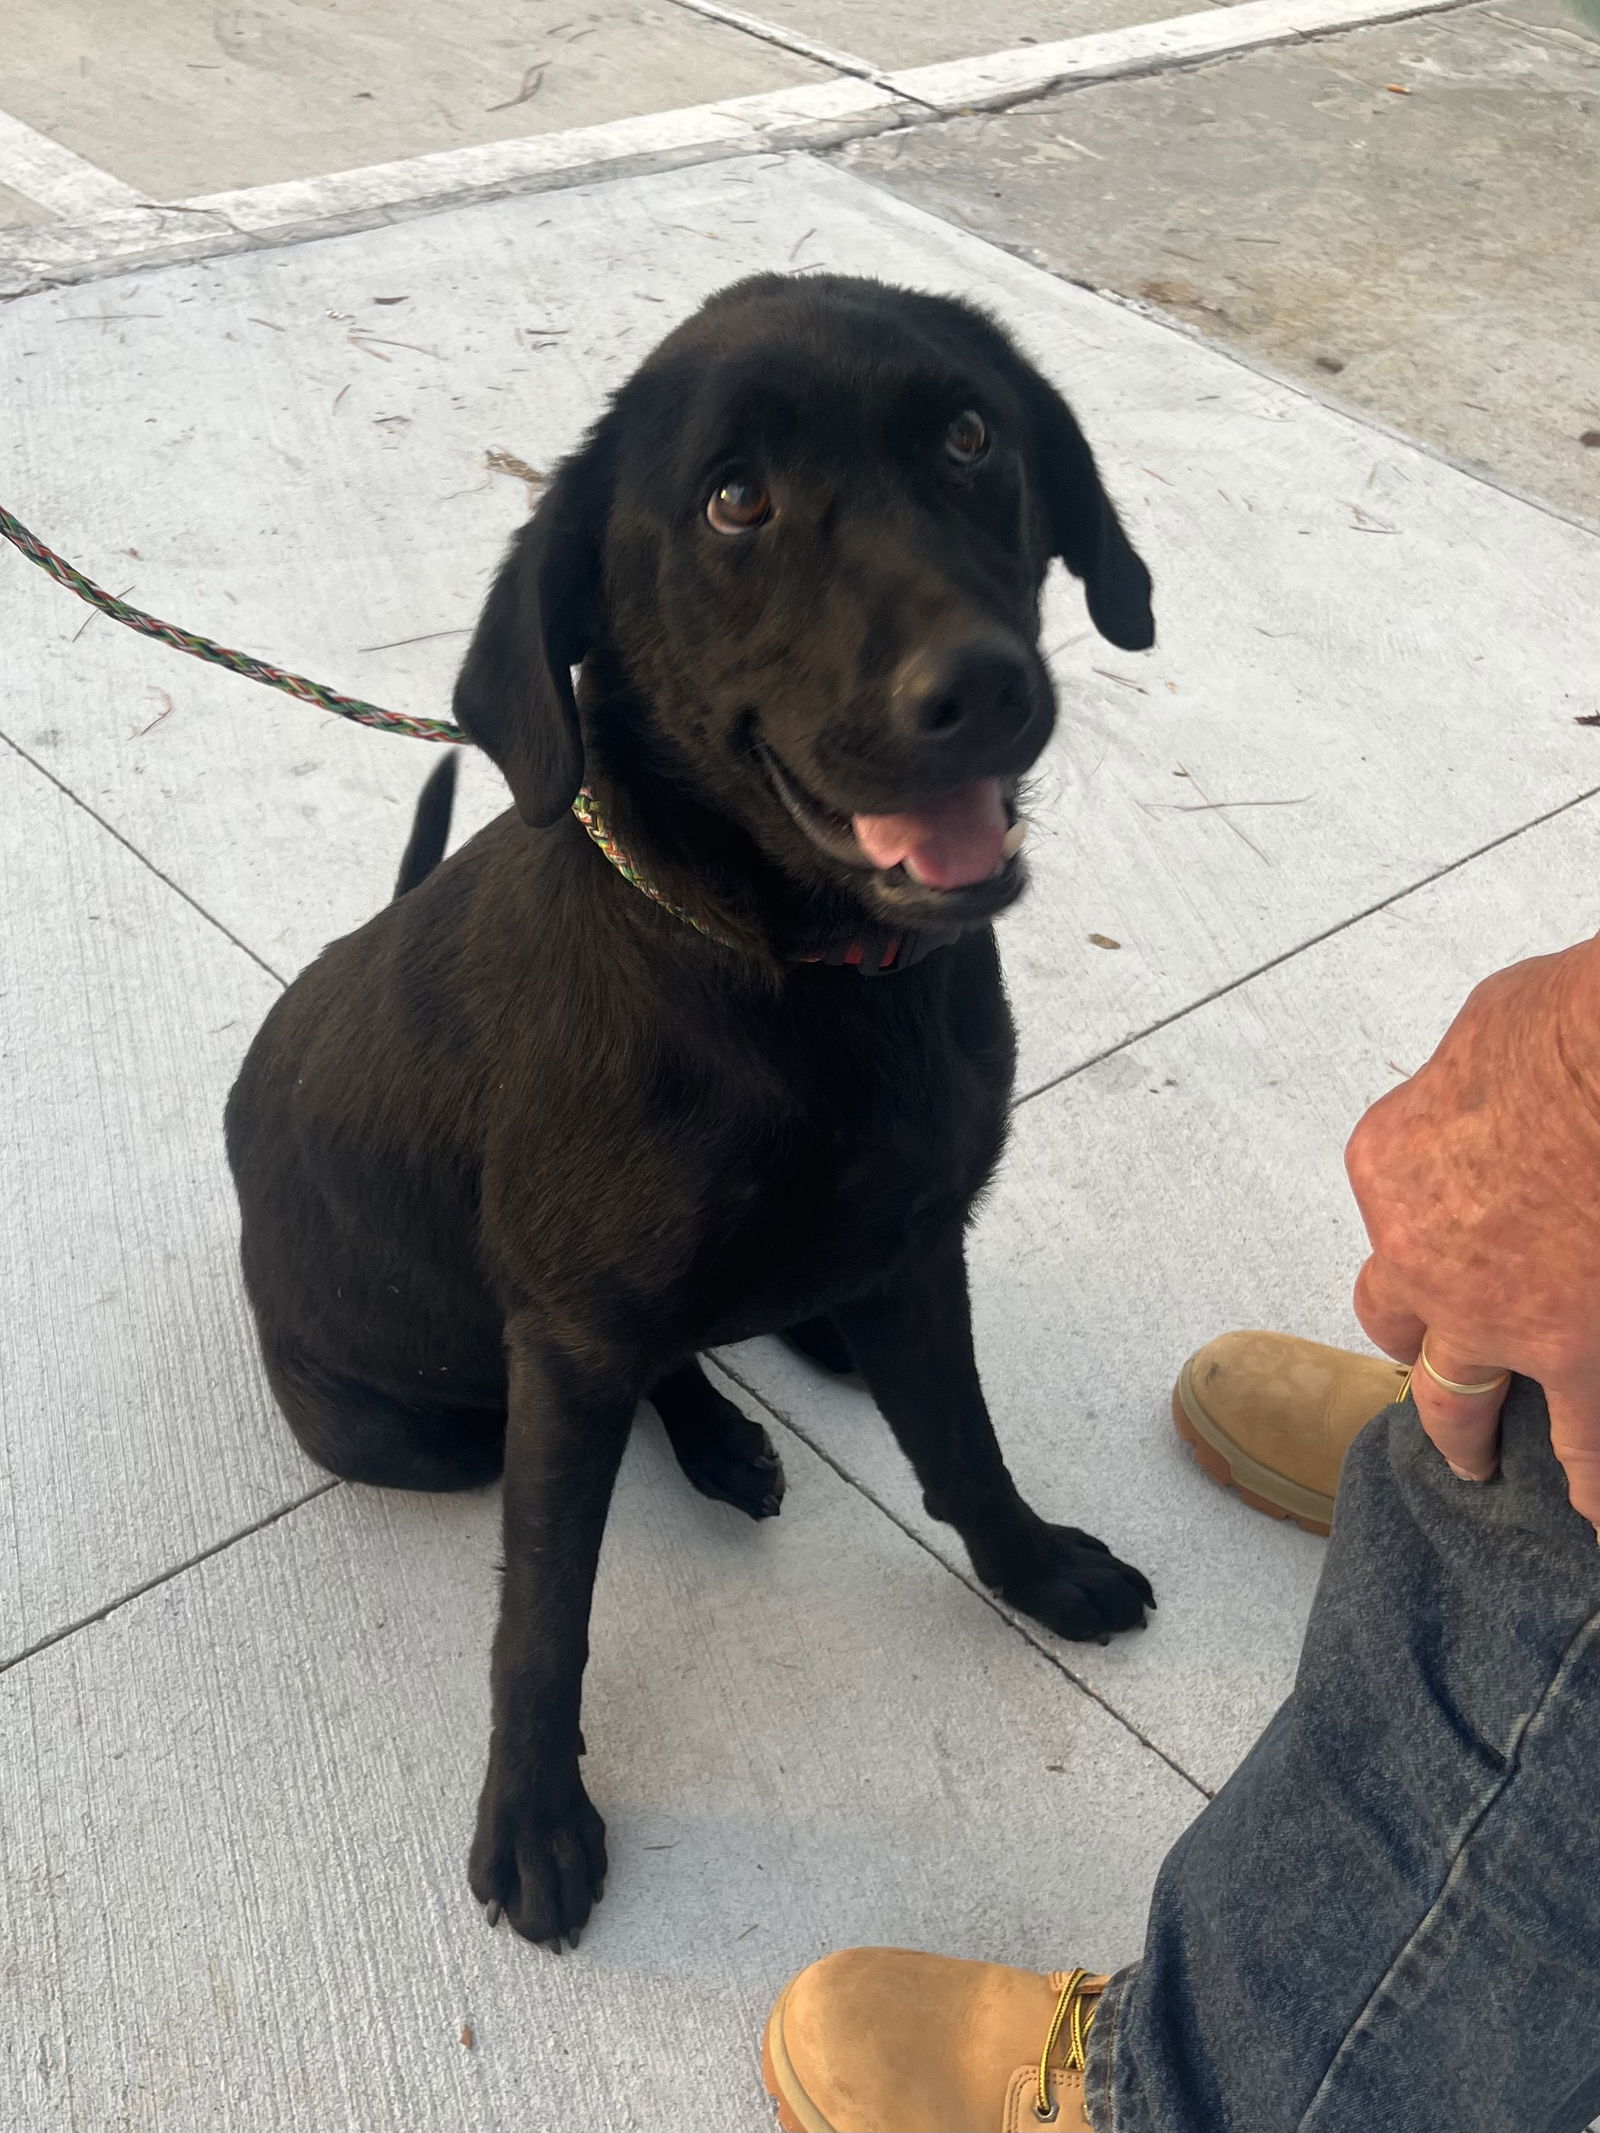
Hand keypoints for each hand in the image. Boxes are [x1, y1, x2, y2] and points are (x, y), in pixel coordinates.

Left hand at [1344, 938, 1599, 1533]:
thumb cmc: (1574, 1027)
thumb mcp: (1497, 1026)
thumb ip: (1485, 1086)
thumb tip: (1506, 1087)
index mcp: (1391, 1167)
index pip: (1396, 1216)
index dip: (1433, 1228)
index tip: (1463, 1232)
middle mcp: (1422, 1259)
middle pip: (1401, 1324)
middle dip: (1422, 1351)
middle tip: (1442, 1395)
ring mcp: (1498, 1322)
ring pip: (1466, 1405)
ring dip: (1478, 1441)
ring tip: (1497, 1475)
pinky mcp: (1575, 1359)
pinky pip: (1584, 1444)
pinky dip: (1594, 1485)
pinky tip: (1593, 1519)